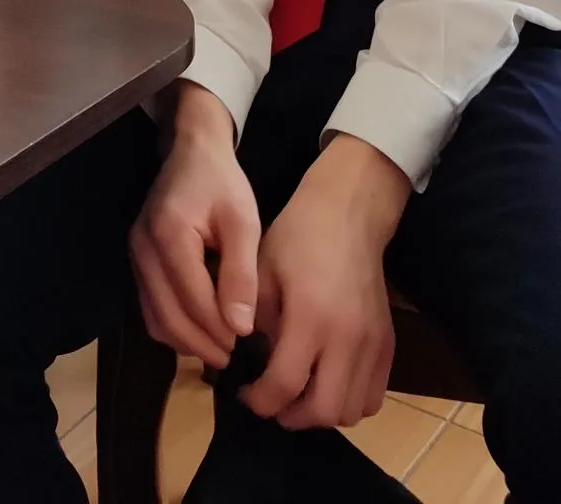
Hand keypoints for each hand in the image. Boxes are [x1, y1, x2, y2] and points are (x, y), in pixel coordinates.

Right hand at [129, 83, 261, 367]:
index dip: (219, 329)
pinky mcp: (137, 260)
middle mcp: (143, 248)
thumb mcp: (243, 222)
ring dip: (186, 341)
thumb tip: (240, 329)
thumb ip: (241, 274)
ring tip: (221, 348)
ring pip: (155, 318)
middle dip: (202, 344)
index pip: (192, 299)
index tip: (246, 345)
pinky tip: (201, 329)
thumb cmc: (223, 183)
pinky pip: (150, 308)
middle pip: (167, 317)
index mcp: (169, 234)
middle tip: (234, 358)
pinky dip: (174, 326)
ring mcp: (135, 254)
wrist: (192, 151)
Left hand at [240, 135, 407, 429]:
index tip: (243, 394)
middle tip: (269, 402)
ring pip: (353, 411)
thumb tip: (246, 358)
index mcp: (310, 317)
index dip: (260, 400)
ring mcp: (373, 345)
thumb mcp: (262, 272)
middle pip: (324, 410)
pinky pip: (374, 396)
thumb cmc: (297, 237)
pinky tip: (327, 385)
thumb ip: (256, 321)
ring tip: (297, 396)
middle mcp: (347, 339)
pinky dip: (350, 403)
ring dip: (322, 414)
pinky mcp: (388, 344)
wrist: (349, 215)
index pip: (285, 384)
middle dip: (291, 416)